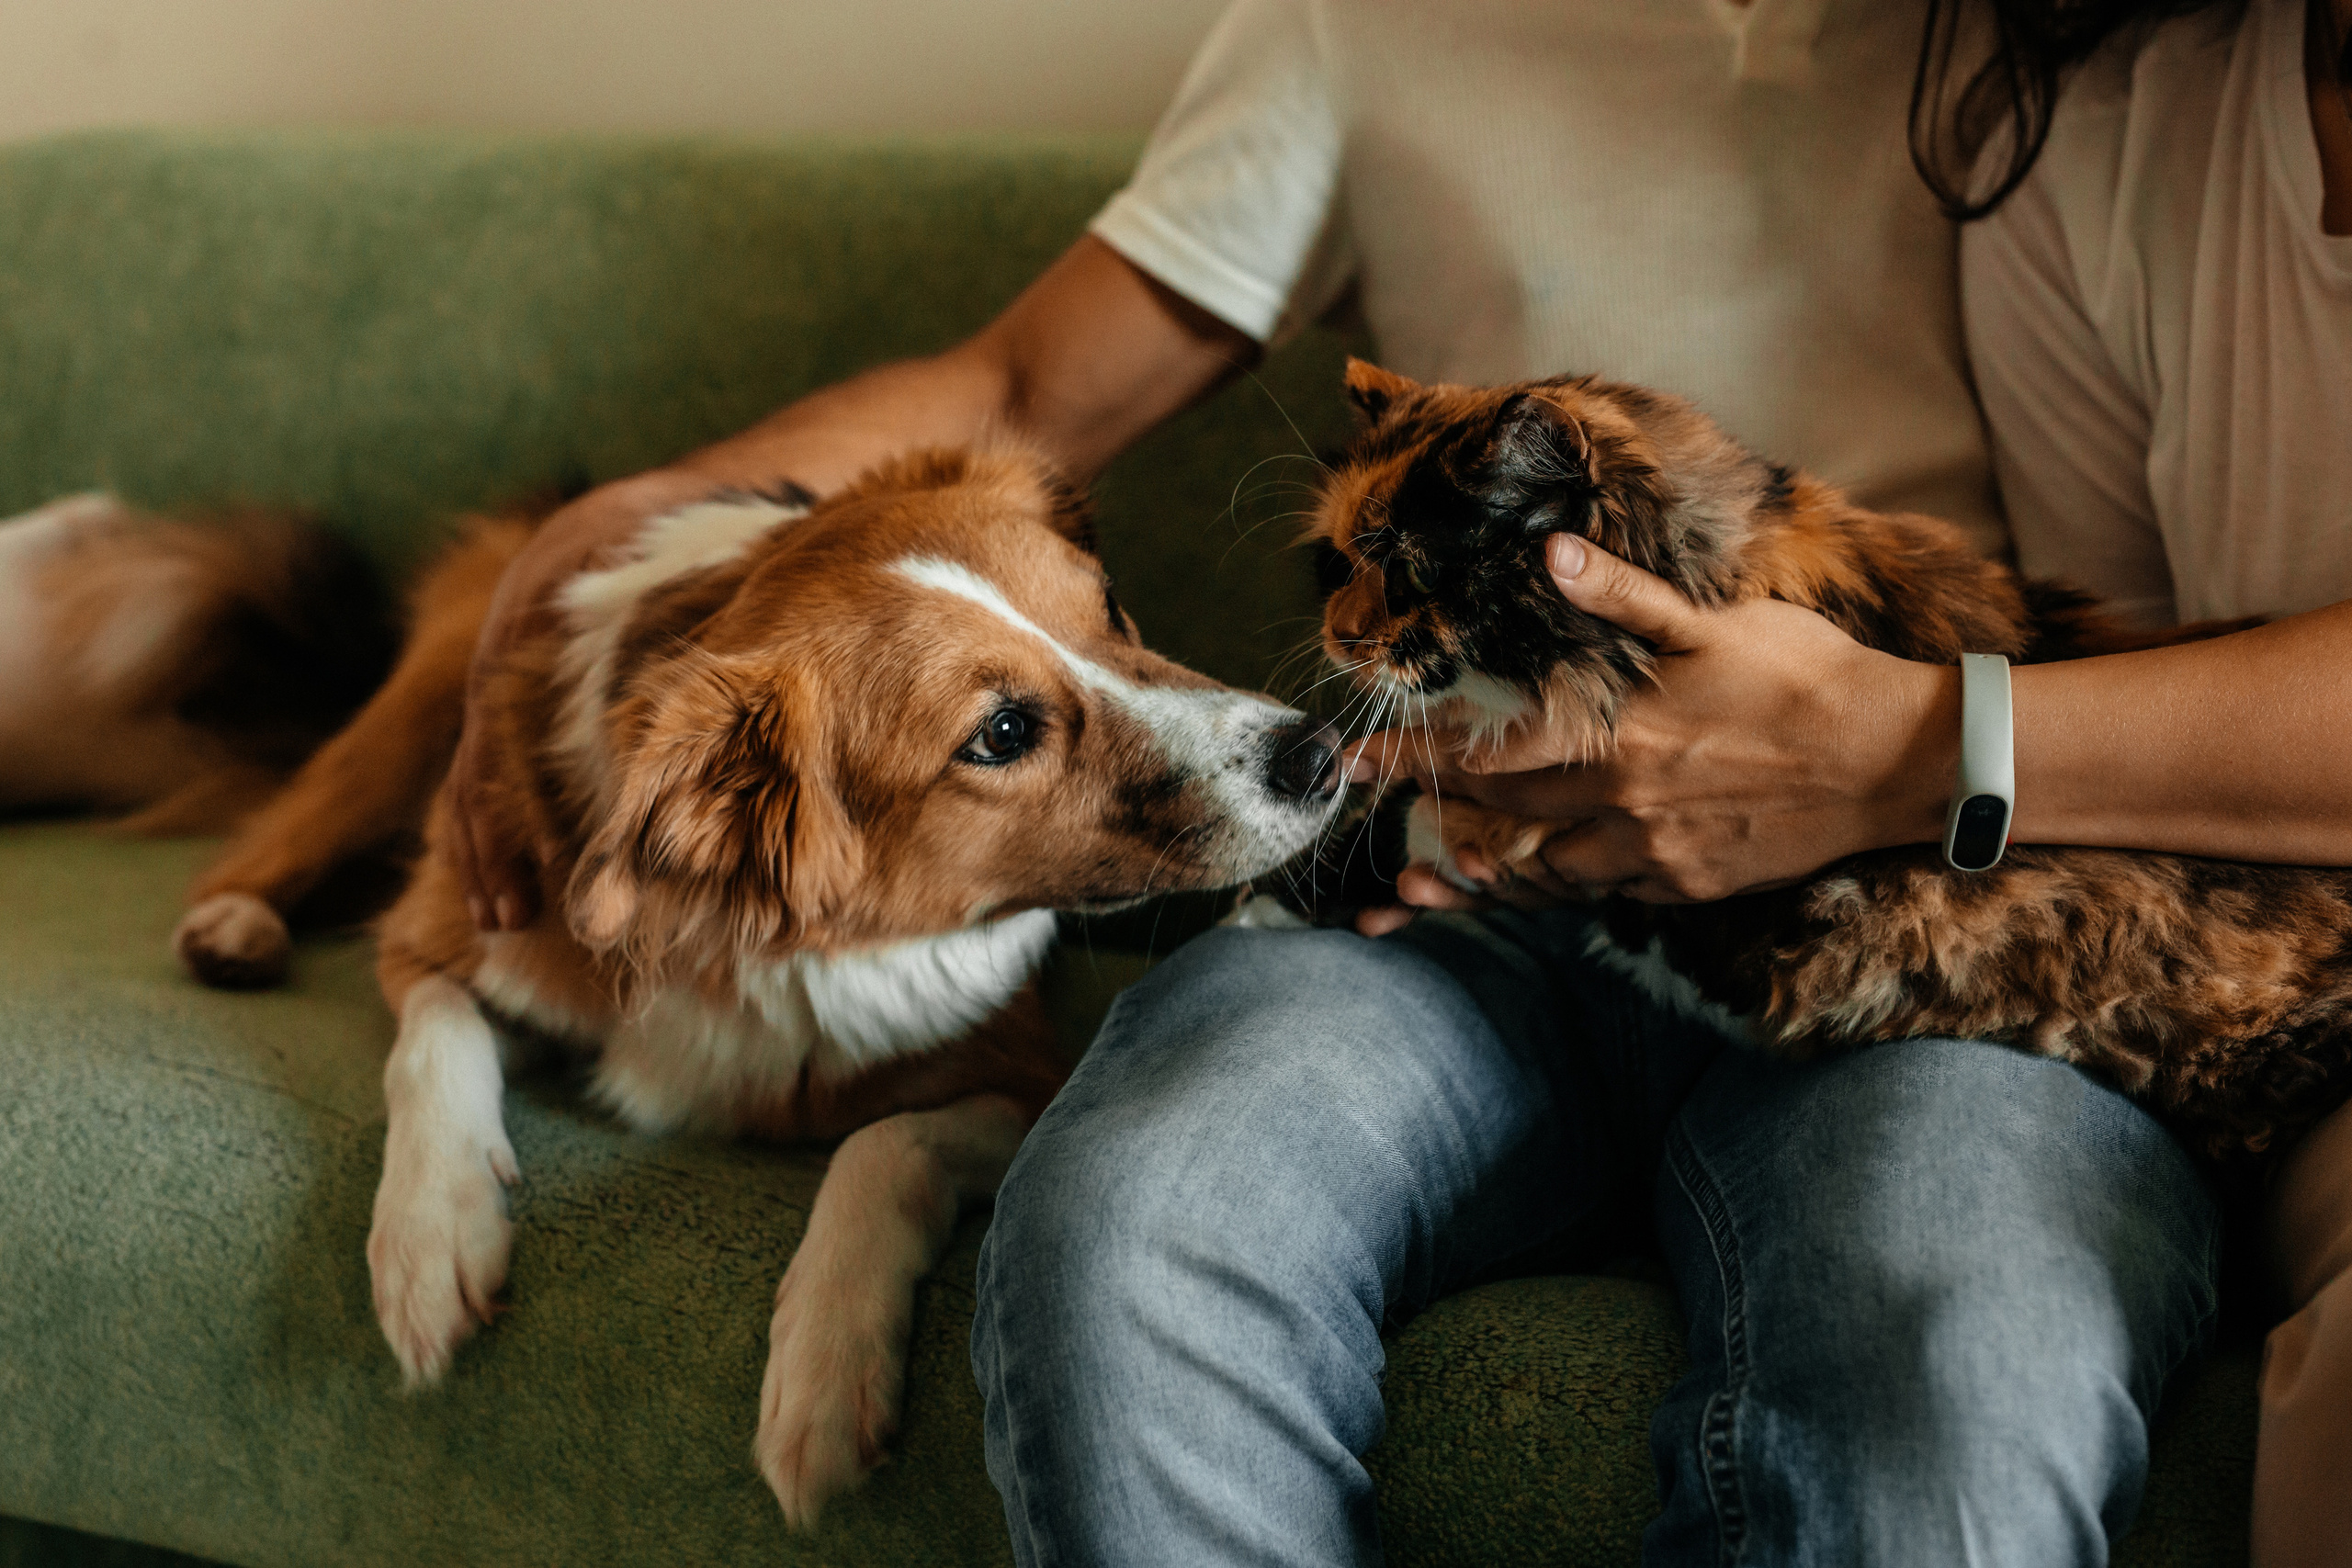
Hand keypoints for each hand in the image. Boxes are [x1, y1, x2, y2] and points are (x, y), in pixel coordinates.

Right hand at [448, 471, 713, 930]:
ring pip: (475, 772)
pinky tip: (504, 888)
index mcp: (542, 605)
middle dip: (496, 841)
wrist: (671, 501)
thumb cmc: (696, 538)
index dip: (530, 800)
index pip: (515, 722)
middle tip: (514, 917)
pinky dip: (491, 829)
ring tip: (502, 920)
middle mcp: (509, 640)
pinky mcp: (511, 694)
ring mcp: (503, 667)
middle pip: (485, 757)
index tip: (560, 862)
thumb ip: (687, 618)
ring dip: (484, 850)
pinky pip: (484, 769)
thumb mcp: (685, 558)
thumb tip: (725, 697)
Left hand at [1355, 534, 1956, 907]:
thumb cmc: (1808, 677)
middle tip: (1394, 826)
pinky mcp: (1690, 887)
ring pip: (1551, 873)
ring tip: (1455, 874)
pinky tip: (1569, 863)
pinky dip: (1577, 881)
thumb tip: (1551, 551)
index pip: (1485, 757)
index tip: (1352, 762)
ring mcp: (1657, 858)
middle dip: (1443, 819)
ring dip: (1504, 868)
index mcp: (1616, 739)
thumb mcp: (1715, 624)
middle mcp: (1623, 808)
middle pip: (1506, 820)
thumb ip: (1623, 599)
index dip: (1412, 761)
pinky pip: (1610, 893)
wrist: (1897, 762)